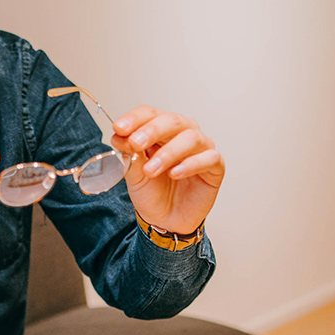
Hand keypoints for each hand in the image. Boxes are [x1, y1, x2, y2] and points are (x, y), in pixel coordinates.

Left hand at [111, 107, 224, 235]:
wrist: (165, 221)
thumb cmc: (153, 194)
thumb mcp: (135, 176)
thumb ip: (130, 155)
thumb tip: (119, 136)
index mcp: (161, 131)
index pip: (150, 114)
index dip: (135, 119)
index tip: (119, 128)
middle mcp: (183, 134)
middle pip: (172, 121)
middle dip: (152, 131)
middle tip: (135, 143)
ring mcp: (201, 148)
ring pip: (191, 137)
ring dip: (168, 152)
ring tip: (151, 170)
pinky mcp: (215, 166)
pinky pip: (209, 158)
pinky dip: (191, 164)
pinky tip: (175, 173)